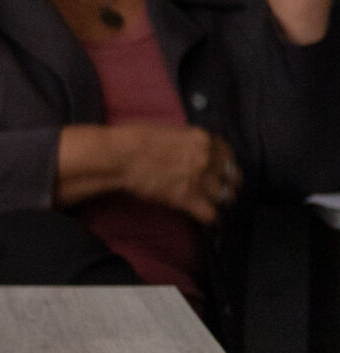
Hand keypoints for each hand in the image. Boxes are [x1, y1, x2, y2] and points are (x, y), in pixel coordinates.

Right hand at [112, 121, 239, 221]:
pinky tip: (211, 221)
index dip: (225, 165)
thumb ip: (189, 142)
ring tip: (215, 206)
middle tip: (222, 190)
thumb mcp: (170, 131)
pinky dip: (212, 220)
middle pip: (233, 177)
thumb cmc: (135, 140)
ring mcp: (199, 180)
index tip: (221, 172)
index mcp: (204, 139)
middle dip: (229, 185)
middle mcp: (207, 159)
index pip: (229, 155)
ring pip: (226, 197)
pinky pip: (211, 215)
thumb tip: (194, 151)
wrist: (119, 156)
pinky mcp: (187, 199)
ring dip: (221, 202)